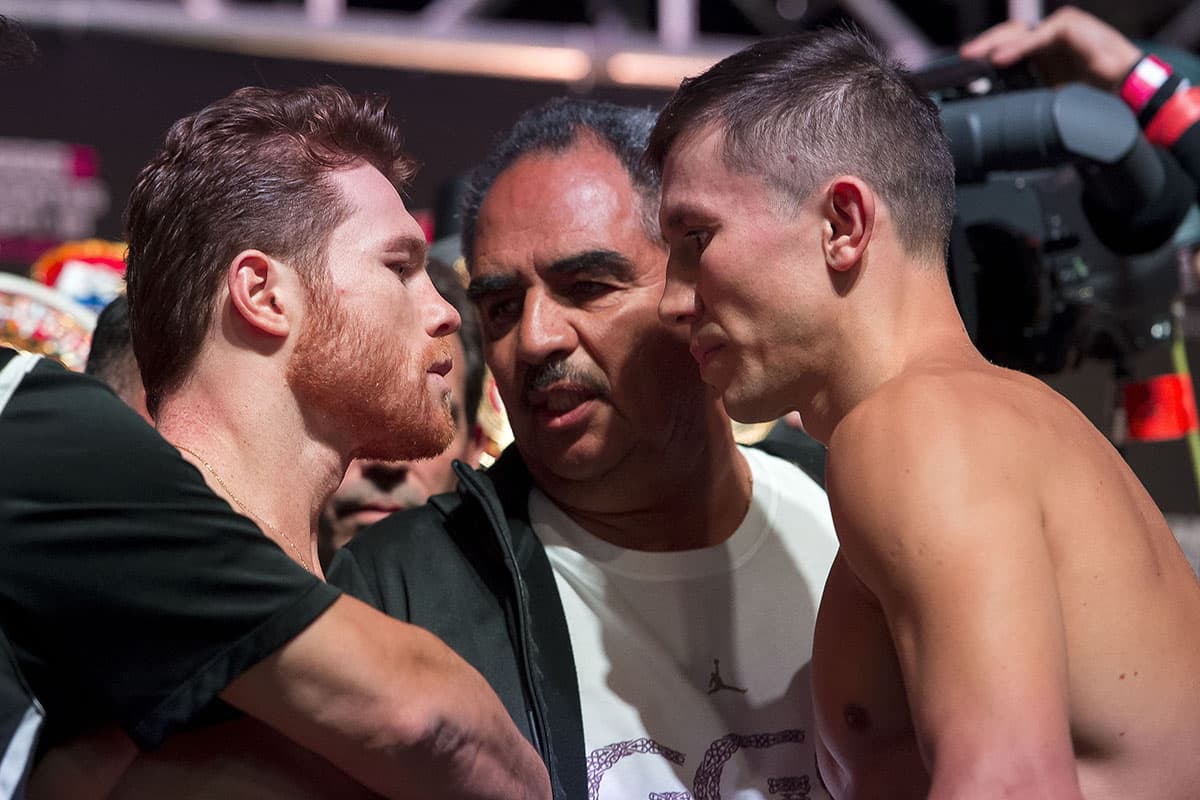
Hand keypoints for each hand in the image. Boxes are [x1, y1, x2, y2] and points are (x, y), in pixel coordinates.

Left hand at [960, 6, 1141, 90]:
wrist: (1123, 88)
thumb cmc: (1089, 93)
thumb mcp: (1047, 98)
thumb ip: (1024, 96)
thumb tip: (995, 115)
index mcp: (1038, 54)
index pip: (1004, 48)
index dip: (984, 56)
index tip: (961, 69)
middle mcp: (1043, 39)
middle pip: (1006, 36)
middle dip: (982, 46)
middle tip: (962, 59)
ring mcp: (1055, 29)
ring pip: (1017, 32)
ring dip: (994, 44)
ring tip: (975, 57)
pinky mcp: (1068, 26)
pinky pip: (1038, 37)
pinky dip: (1018, 47)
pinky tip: (1001, 58)